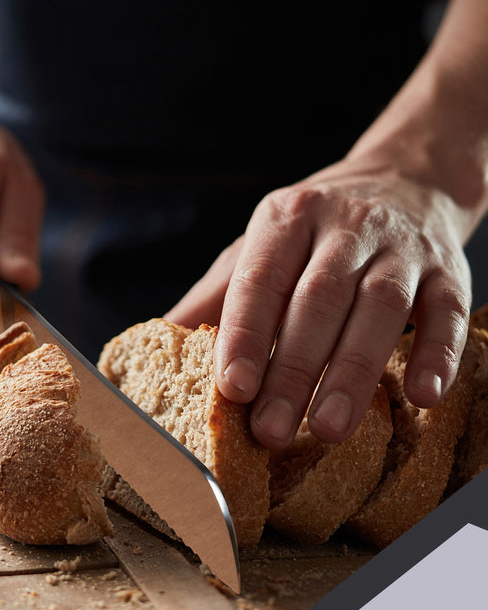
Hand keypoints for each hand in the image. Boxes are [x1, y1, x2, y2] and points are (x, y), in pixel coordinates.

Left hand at [165, 158, 471, 449]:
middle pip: (318, 299)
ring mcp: (400, 247)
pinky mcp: (448, 269)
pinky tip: (422, 396)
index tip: (232, 387)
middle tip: (272, 430)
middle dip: (293, 368)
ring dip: (354, 370)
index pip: (261, 278)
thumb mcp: (261, 244)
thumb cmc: (316, 230)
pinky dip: (438, 354)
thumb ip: (217, 293)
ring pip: (380, 307)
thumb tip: (160, 339)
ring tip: (330, 429)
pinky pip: (447, 311)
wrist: (404, 179)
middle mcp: (344, 226)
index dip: (245, 333)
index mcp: (287, 217)